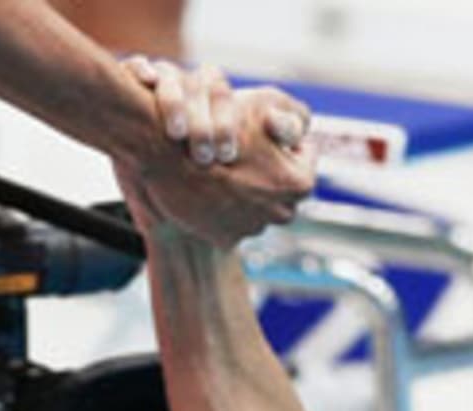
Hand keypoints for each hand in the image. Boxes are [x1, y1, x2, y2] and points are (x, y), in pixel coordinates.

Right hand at [120, 60, 313, 247]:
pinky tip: (209, 187)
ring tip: (222, 168)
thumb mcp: (263, 108)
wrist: (168, 152)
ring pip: (256, 205)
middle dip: (267, 170)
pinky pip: (231, 221)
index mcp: (299, 183)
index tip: (265, 132)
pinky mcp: (227, 240)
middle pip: (281, 186)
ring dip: (244, 190)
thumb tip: (297, 132)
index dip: (283, 140)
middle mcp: (283, 213)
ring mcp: (253, 229)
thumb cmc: (217, 125)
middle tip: (242, 150)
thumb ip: (290, 120)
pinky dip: (223, 207)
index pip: (304, 156)